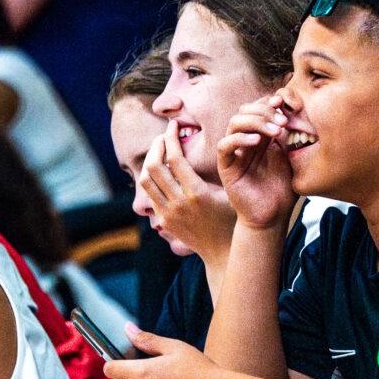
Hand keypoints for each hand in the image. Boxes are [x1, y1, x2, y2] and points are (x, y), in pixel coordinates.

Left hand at [141, 121, 236, 260]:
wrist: (223, 253)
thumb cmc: (233, 218)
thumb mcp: (229, 191)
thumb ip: (220, 168)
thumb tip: (216, 139)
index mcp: (196, 193)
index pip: (174, 158)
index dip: (170, 137)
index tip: (173, 125)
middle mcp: (178, 204)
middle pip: (153, 166)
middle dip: (156, 145)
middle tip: (163, 135)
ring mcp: (167, 215)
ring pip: (145, 181)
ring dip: (149, 161)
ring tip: (159, 151)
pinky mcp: (163, 222)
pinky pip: (150, 195)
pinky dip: (152, 179)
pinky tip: (162, 171)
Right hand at [217, 94, 297, 229]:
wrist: (274, 215)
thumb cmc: (283, 188)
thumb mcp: (291, 154)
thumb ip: (289, 131)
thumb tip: (292, 106)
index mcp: (261, 134)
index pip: (259, 105)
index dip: (272, 100)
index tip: (289, 104)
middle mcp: (245, 140)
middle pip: (246, 109)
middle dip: (266, 110)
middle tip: (283, 122)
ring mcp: (234, 152)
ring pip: (235, 122)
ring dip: (256, 121)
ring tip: (275, 132)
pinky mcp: (226, 166)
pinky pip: (225, 145)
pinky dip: (240, 139)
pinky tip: (258, 142)